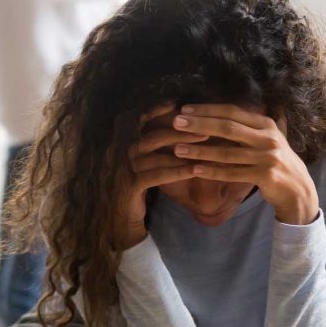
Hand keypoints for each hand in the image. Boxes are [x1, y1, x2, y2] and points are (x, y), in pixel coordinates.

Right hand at [122, 102, 208, 247]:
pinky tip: (195, 170)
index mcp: (123, 145)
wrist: (120, 223)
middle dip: (180, 131)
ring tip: (206, 146)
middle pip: (152, 136)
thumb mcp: (144, 166)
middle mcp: (119, 153)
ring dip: (183, 150)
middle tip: (205, 128)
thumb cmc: (137, 191)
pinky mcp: (128, 187)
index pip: (139, 122)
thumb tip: (179, 127)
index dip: (156, 111)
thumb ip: (154, 148)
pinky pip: (156, 176)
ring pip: (156, 155)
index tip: (177, 103)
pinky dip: (177, 171)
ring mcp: (122, 170)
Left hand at [171, 103, 319, 224]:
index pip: (232, 112)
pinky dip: (212, 172)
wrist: (297, 188)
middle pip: (228, 128)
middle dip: (200, 124)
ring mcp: (267, 157)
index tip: (185, 109)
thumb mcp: (268, 137)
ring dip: (200, 151)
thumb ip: (247, 125)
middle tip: (176, 123)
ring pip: (227, 153)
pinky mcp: (265, 176)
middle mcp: (268, 137)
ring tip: (178, 149)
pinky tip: (194, 170)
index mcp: (266, 123)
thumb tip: (218, 109)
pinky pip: (233, 173)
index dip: (208, 109)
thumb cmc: (275, 160)